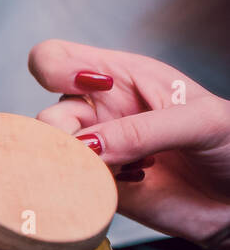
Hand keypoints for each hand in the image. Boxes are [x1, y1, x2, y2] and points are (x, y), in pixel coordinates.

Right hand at [29, 39, 229, 249]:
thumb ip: (143, 130)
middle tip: (95, 151)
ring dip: (78, 165)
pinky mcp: (97, 188)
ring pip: (51, 154)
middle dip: (63, 135)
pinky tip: (129, 185)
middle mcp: (100, 112)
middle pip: (47, 116)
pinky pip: (67, 187)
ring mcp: (96, 151)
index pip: (56, 59)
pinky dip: (85, 189)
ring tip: (124, 170)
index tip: (81, 88)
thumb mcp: (202, 122)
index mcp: (121, 78)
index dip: (54, 70)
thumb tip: (87, 145)